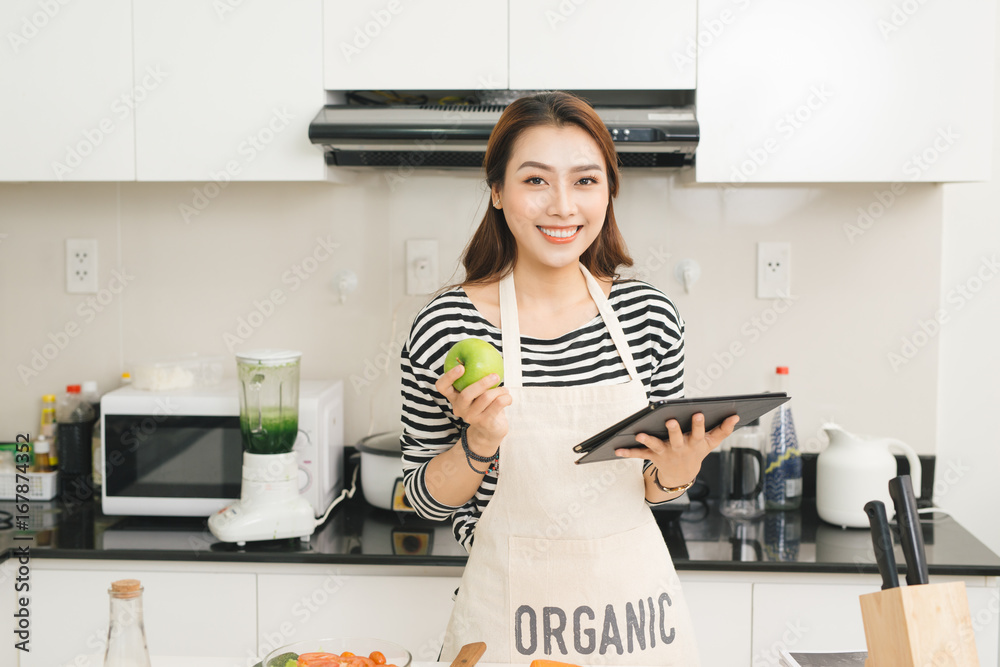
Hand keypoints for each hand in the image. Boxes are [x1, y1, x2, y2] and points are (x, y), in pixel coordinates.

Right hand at [434, 365, 511, 455]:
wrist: (490, 430)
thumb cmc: (484, 404)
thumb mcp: (477, 391)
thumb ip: (476, 377)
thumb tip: (484, 353)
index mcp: (454, 397)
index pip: (442, 387)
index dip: (449, 376)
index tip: (461, 367)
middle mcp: (459, 408)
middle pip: (466, 394)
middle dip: (482, 383)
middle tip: (495, 375)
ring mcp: (471, 417)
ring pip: (486, 398)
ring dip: (499, 390)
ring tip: (504, 389)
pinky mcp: (484, 423)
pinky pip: (498, 405)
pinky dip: (506, 398)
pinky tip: (508, 396)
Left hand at [615, 412, 739, 486]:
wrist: (682, 476)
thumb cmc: (697, 451)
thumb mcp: (711, 443)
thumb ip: (723, 429)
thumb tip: (736, 415)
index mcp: (694, 443)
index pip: (698, 432)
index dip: (698, 424)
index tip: (698, 413)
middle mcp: (679, 448)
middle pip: (676, 438)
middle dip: (673, 430)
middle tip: (670, 420)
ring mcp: (665, 453)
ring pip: (656, 445)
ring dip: (647, 440)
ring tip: (639, 433)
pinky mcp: (653, 456)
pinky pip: (639, 454)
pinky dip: (628, 452)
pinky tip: (616, 450)